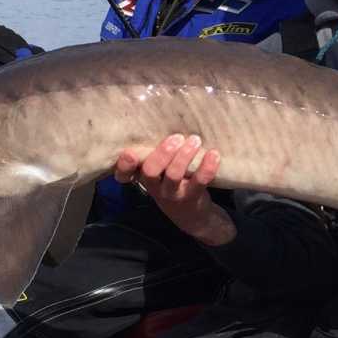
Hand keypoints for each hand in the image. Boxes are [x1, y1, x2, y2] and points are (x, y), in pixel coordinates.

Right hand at [114, 134, 235, 246]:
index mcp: (143, 177)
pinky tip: (214, 154)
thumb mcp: (161, 173)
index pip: (124, 174)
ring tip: (195, 140)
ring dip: (184, 156)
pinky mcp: (191, 197)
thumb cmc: (174, 184)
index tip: (130, 153)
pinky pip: (199, 181)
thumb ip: (158, 154)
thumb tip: (165, 120)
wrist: (193, 217)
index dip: (124, 165)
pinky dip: (207, 166)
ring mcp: (172, 194)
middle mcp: (154, 187)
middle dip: (162, 153)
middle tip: (177, 137)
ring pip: (174, 175)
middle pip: (150, 171)